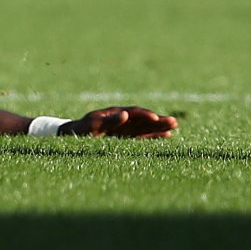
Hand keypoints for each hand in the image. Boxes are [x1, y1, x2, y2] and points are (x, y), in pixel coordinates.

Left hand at [60, 106, 178, 138]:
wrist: (76, 135)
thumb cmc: (83, 129)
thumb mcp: (94, 124)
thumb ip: (110, 120)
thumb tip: (126, 115)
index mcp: (115, 113)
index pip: (133, 112)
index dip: (144, 115)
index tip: (155, 118)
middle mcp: (123, 119)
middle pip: (143, 118)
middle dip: (158, 120)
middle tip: (174, 122)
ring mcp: (126, 128)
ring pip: (146, 127)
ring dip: (159, 127)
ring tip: (175, 126)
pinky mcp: (127, 138)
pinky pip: (142, 136)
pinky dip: (153, 136)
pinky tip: (166, 136)